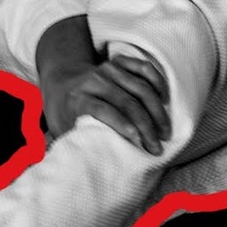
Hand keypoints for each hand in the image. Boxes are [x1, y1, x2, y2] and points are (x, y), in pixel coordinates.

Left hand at [42, 53, 172, 153]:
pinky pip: (144, 68)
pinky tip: (165, 101)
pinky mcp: (119, 62)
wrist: (62, 80)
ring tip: (165, 132)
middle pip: (127, 102)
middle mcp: (93, 81)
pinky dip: (158, 83)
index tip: (139, 142)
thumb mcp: (61, 129)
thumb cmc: (64, 113)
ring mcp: (108, 69)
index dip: (122, 125)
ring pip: (141, 88)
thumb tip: (85, 165)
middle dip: (146, 126)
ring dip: (157, 111)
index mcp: (78, 98)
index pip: (102, 110)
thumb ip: (73, 141)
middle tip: (157, 146)